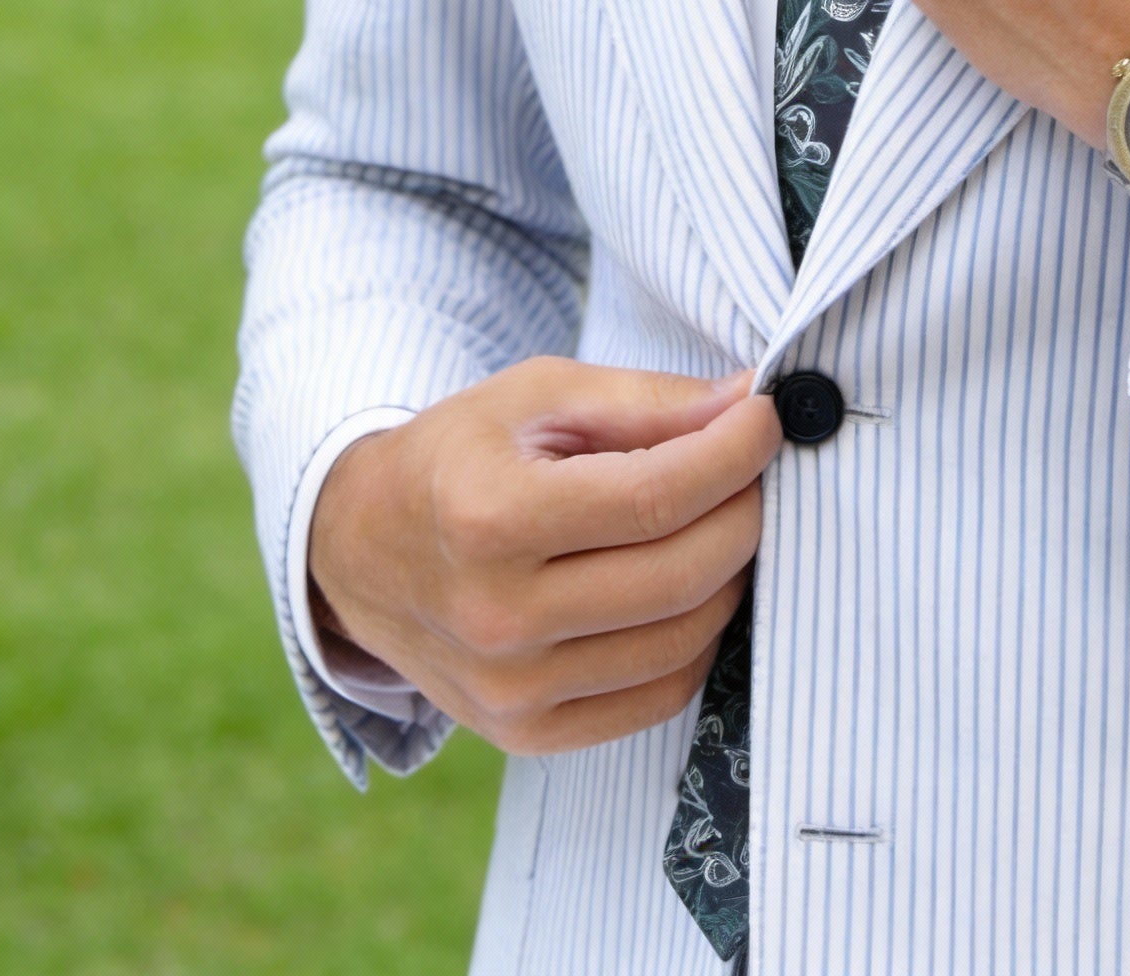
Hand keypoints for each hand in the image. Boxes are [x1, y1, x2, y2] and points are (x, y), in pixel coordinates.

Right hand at [308, 359, 781, 754]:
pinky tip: (689, 585)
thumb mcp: (537, 395)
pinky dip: (699, 637)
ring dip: (731, 573)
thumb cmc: (459, 455)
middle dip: (745, 510)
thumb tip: (748, 403)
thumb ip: (646, 402)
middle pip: (681, 573)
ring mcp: (513, 689)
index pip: (654, 497)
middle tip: (751, 467)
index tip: (767, 417)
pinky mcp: (530, 733)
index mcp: (490, 518)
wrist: (362, 548)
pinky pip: (661, 695)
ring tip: (721, 519)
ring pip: (684, 638)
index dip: (733, 454)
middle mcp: (498, 617)